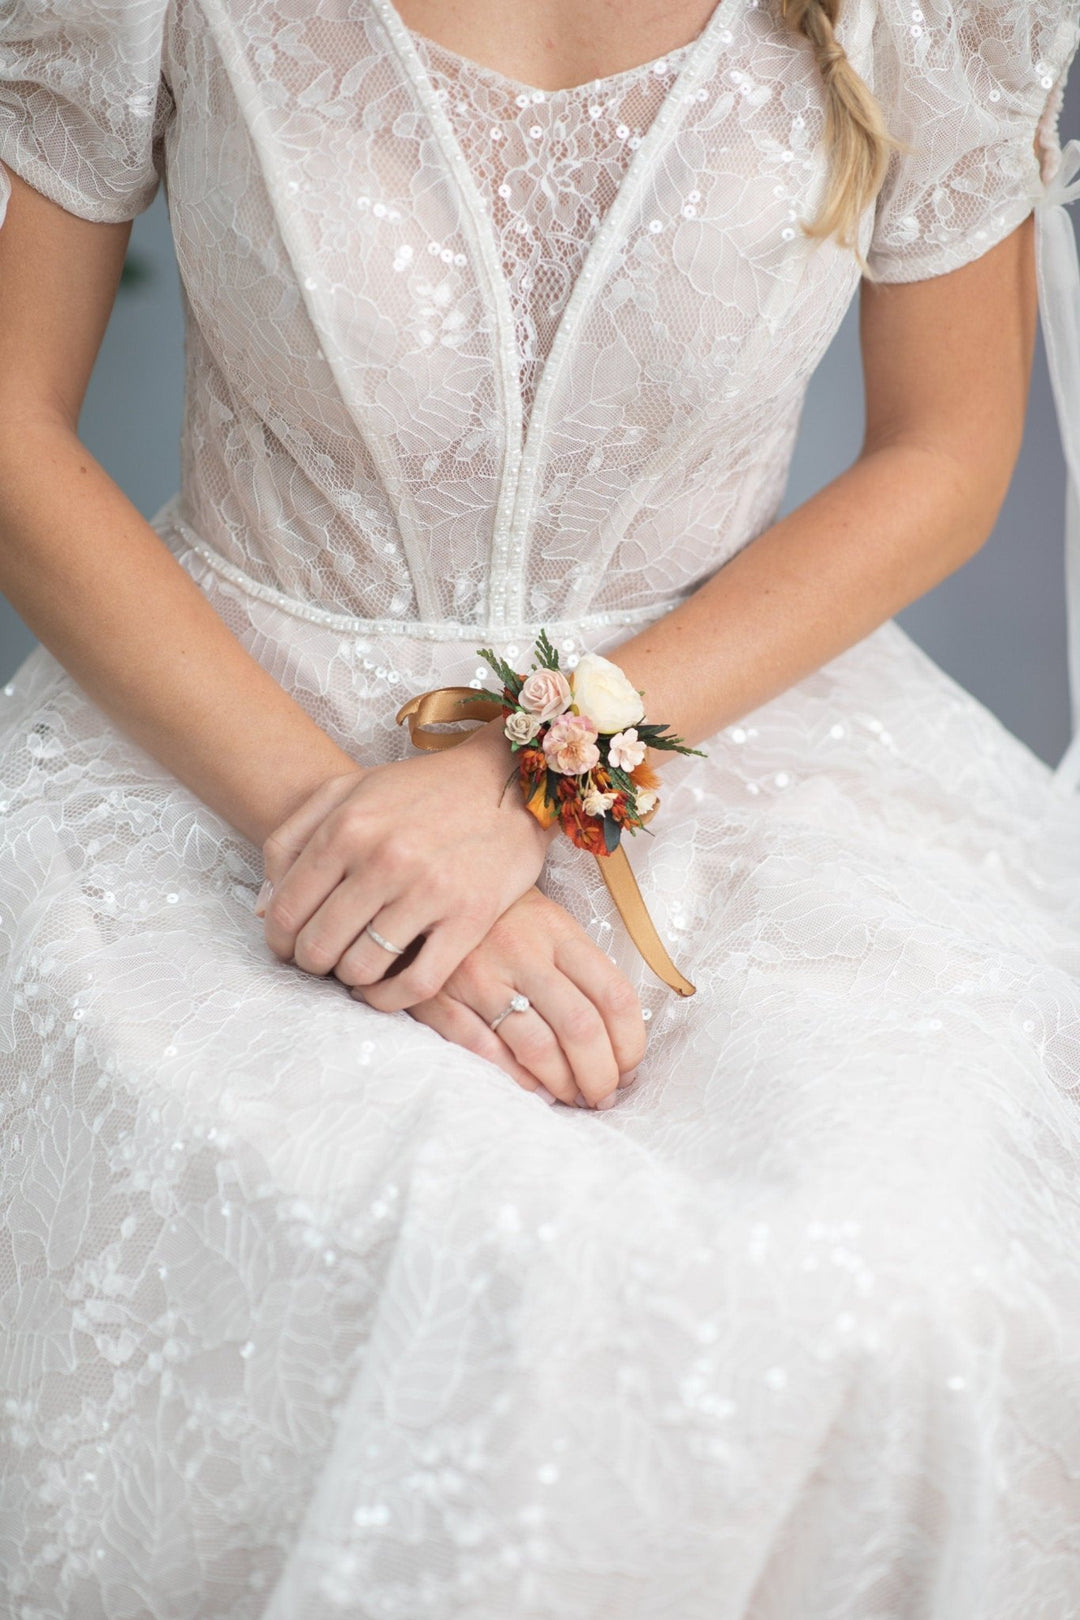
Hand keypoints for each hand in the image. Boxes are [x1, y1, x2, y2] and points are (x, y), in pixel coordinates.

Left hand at [257, 721, 557, 1010]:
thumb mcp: (348, 791)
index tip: (288, 948)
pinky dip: (389, 999)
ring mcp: (428, 890)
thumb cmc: (422, 789)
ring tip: (355, 967)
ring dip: (350, 978)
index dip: (278, 941)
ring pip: (360, 969)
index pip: (286, 911)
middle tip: (323, 960)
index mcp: (347, 827)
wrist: (508, 781)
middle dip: (311, 963)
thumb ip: (292, 839)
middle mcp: (383, 859)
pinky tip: (384, 989)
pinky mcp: (468, 918)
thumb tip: (262, 908)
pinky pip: (414, 984)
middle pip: (318, 946)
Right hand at [381, 887, 647, 1107]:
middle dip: (600, 1075)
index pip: (613, 995)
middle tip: (602, 1097)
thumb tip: (616, 1044)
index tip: (628, 1068)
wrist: (428, 895)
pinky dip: (514, 1078)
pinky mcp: (440, 997)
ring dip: (561, 1083)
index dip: (630, 1044)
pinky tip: (530, 1088)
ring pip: (536, 1046)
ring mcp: (479, 976)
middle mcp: (523, 952)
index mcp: (558, 933)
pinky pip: (484, 1051)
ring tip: (570, 1096)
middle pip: (580, 1027)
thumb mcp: (550, 925)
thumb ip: (582, 973)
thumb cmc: (504, 920)